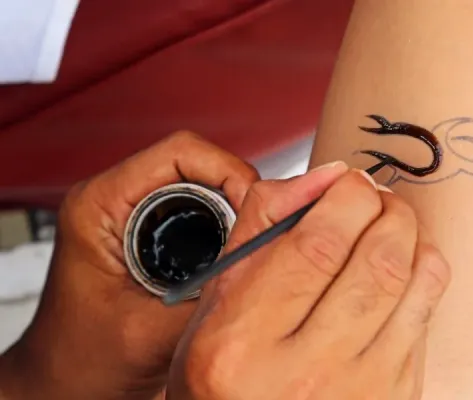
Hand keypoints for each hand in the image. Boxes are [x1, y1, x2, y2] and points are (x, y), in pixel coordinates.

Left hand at [0, 132, 258, 399]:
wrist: (65, 382)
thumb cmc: (83, 361)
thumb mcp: (151, 332)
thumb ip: (209, 295)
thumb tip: (262, 264)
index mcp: (100, 207)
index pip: (180, 153)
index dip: (230, 171)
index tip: (258, 204)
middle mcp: (115, 201)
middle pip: (195, 164)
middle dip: (238, 189)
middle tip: (264, 223)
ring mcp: (130, 215)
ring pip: (200, 185)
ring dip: (232, 207)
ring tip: (252, 237)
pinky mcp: (144, 232)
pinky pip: (195, 209)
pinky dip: (223, 223)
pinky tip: (235, 251)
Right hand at [167, 165, 450, 399]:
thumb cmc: (229, 369)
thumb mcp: (218, 296)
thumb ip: (262, 223)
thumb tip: (326, 177)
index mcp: (243, 342)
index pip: (317, 243)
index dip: (346, 196)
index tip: (348, 183)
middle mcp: (304, 374)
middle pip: (375, 259)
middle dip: (386, 207)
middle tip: (374, 197)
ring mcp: (357, 391)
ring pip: (413, 283)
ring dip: (410, 234)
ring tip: (390, 223)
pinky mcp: (394, 397)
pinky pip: (426, 316)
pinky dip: (422, 274)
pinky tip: (399, 266)